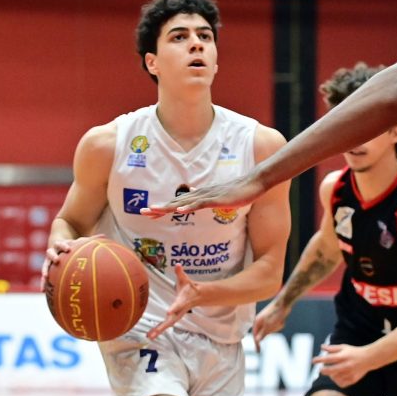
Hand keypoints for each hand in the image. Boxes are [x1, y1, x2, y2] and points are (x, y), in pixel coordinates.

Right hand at [40, 235, 99, 291]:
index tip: (68, 248)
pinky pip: (45, 277)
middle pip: (50, 252)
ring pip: (45, 265)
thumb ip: (90, 240)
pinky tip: (43, 291)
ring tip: (46, 276)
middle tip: (57, 260)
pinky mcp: (48, 269)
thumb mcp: (79, 241)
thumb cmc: (72, 244)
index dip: (64, 245)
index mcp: (60, 245)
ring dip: (45, 270)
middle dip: (53, 256)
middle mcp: (53, 252)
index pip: (61, 244)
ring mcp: (49, 261)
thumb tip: (104, 236)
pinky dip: (44, 283)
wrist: (58, 243)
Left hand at [139, 175, 267, 218]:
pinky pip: (200, 204)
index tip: (149, 213)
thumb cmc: (238, 191)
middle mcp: (200, 195)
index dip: (162, 208)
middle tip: (142, 212)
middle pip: (175, 203)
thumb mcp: (219, 197)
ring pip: (184, 203)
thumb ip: (205, 198)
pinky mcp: (217, 199)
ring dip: (169, 207)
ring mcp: (208, 196)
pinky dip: (189, 207)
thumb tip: (194, 195)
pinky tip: (180, 211)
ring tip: (154, 211)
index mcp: (200, 197)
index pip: (177, 204)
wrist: (253, 182)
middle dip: (159, 208)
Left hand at [146, 265, 201, 339]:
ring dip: (159, 331)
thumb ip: (180, 273)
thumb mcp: (185, 279)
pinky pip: (165, 325)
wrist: (197, 296)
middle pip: (171, 320)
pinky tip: (150, 334)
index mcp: (182, 301)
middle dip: (163, 326)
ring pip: (167, 325)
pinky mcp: (173, 317)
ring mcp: (176, 315)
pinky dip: (158, 330)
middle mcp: (179, 310)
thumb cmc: (189, 287)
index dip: (174, 308)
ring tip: (150, 336)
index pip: (178, 305)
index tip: (169, 311)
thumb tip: (178, 265)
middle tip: (154, 332)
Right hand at [252, 301, 288, 349]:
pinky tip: (282, 319)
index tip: (258, 351)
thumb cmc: (275, 313)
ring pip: (272, 330)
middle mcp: (260, 321)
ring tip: (280, 320)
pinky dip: (280, 324)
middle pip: (265, 333)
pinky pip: (277, 327)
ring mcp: (267, 320)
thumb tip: (257, 340)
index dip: (256, 343)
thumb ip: (262, 333)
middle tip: (277, 322)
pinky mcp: (273, 319)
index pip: (255, 335)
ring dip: (277, 327)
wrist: (284, 303)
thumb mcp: (268, 325)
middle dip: (272, 330)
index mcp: (257, 322)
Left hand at [312, 343, 375, 387]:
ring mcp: (350, 373)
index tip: (313, 361)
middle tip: (321, 369)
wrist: (368, 358)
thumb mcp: (343, 347)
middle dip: (323, 370)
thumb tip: (321, 347)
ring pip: (335, 378)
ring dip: (331, 375)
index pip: (328, 359)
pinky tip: (337, 377)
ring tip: (332, 372)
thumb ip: (332, 348)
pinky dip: (338, 381)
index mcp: (343, 356)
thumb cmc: (353, 352)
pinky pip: (341, 383)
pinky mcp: (353, 379)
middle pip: (330, 371)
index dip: (320, 360)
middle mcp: (346, 365)